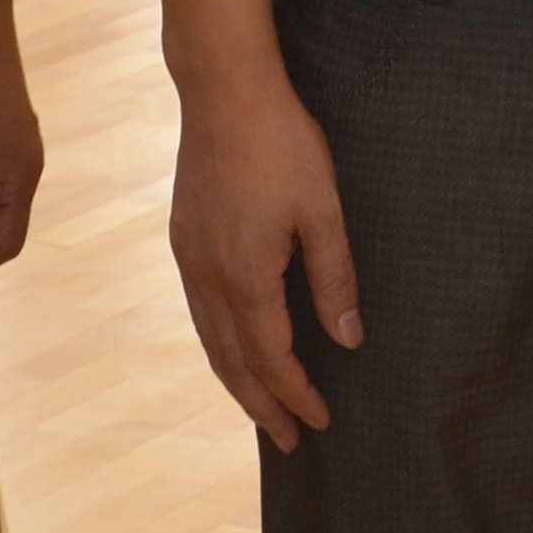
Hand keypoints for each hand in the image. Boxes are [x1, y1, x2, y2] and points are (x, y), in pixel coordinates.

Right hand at [168, 61, 360, 449]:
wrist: (224, 91)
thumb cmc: (281, 144)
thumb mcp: (323, 210)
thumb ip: (335, 278)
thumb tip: (349, 339)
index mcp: (246, 277)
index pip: (271, 358)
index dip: (296, 395)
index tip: (320, 423)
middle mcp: (208, 277)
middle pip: (233, 363)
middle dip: (261, 406)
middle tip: (288, 441)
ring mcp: (189, 258)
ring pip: (209, 340)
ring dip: (236, 380)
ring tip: (261, 408)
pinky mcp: (183, 238)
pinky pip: (199, 310)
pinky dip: (218, 343)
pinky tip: (232, 344)